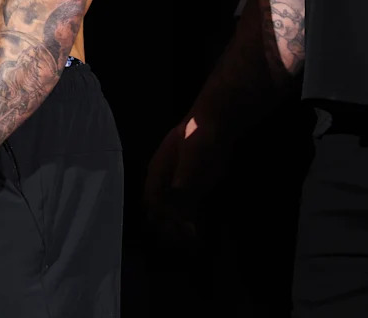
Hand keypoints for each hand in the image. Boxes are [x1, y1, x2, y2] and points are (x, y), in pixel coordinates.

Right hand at [144, 115, 226, 242]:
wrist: (215, 124)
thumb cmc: (199, 136)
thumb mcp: (191, 155)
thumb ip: (184, 179)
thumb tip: (175, 200)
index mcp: (158, 171)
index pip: (153, 199)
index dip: (160, 215)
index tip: (171, 229)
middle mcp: (165, 181)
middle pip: (159, 208)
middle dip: (164, 225)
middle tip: (175, 242)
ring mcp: (179, 184)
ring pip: (172, 210)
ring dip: (176, 227)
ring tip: (185, 243)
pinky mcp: (194, 187)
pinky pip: (188, 208)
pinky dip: (189, 221)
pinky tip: (194, 233)